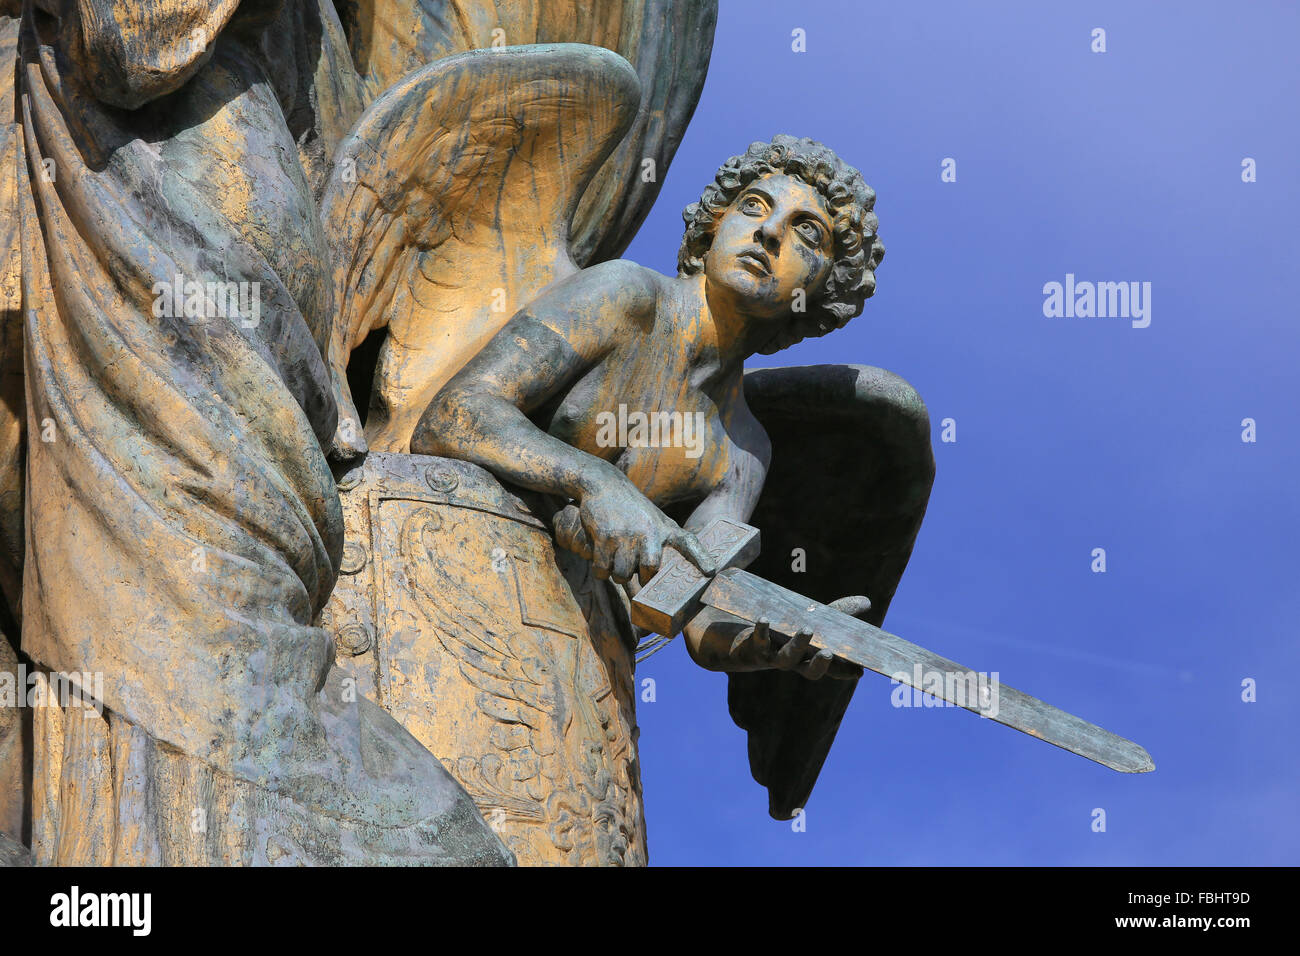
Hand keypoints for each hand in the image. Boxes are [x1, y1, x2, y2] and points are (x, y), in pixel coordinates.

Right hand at [552, 485, 714, 584]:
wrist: (603, 484)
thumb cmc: (631, 507)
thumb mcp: (654, 517)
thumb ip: (664, 539)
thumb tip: (664, 569)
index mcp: (664, 527)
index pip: (688, 543)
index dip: (700, 557)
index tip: (711, 571)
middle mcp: (649, 531)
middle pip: (650, 569)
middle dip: (642, 579)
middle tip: (636, 576)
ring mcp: (627, 534)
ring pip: (622, 574)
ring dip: (617, 575)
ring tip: (616, 564)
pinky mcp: (605, 537)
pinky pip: (602, 569)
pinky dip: (601, 570)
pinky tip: (602, 559)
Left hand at [726, 595, 871, 679]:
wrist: (742, 642)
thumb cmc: (783, 632)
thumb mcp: (812, 620)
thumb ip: (838, 614)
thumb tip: (867, 602)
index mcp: (810, 658)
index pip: (832, 670)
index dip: (845, 672)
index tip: (859, 672)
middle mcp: (794, 662)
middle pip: (809, 671)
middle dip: (820, 664)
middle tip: (829, 652)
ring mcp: (774, 656)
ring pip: (787, 658)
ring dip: (798, 644)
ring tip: (807, 629)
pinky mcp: (755, 647)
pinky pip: (759, 641)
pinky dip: (761, 630)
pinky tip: (764, 619)